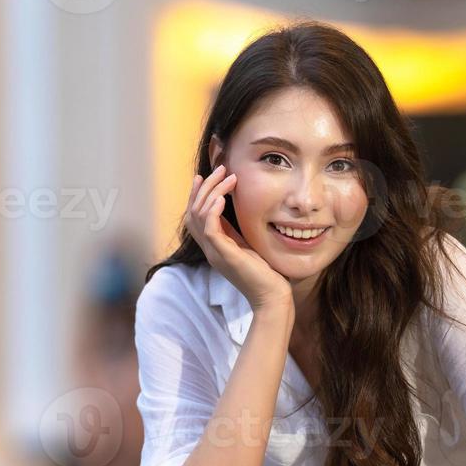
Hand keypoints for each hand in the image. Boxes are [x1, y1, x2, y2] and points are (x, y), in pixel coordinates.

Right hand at [184, 164, 291, 312]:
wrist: (272, 298)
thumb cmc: (266, 274)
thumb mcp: (248, 247)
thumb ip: (237, 232)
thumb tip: (237, 211)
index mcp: (214, 247)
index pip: (195, 216)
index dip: (197, 194)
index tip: (205, 175)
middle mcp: (210, 249)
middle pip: (193, 211)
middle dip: (204, 187)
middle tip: (220, 168)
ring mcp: (215, 253)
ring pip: (199, 215)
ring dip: (212, 192)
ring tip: (228, 177)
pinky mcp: (224, 255)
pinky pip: (209, 228)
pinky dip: (213, 210)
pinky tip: (223, 198)